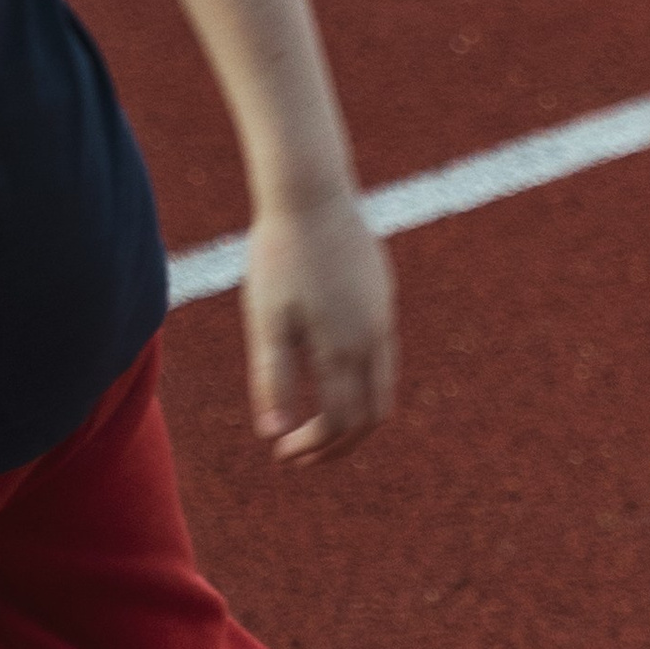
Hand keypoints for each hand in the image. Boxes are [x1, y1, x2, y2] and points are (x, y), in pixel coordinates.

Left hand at [243, 193, 396, 464]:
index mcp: (343, 348)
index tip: (284, 454)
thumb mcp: (267, 320)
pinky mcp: (382, 294)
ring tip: (317, 423)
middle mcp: (373, 337)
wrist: (311, 192)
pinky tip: (329, 372)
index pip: (340, 422)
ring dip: (354, 414)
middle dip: (340, 443)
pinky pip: (382, 352)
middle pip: (372, 414)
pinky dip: (361, 380)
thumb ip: (273, 378)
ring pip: (382, 384)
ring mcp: (382, 315)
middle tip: (304, 455)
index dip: (313, 447)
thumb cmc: (279, 255)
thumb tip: (274, 434)